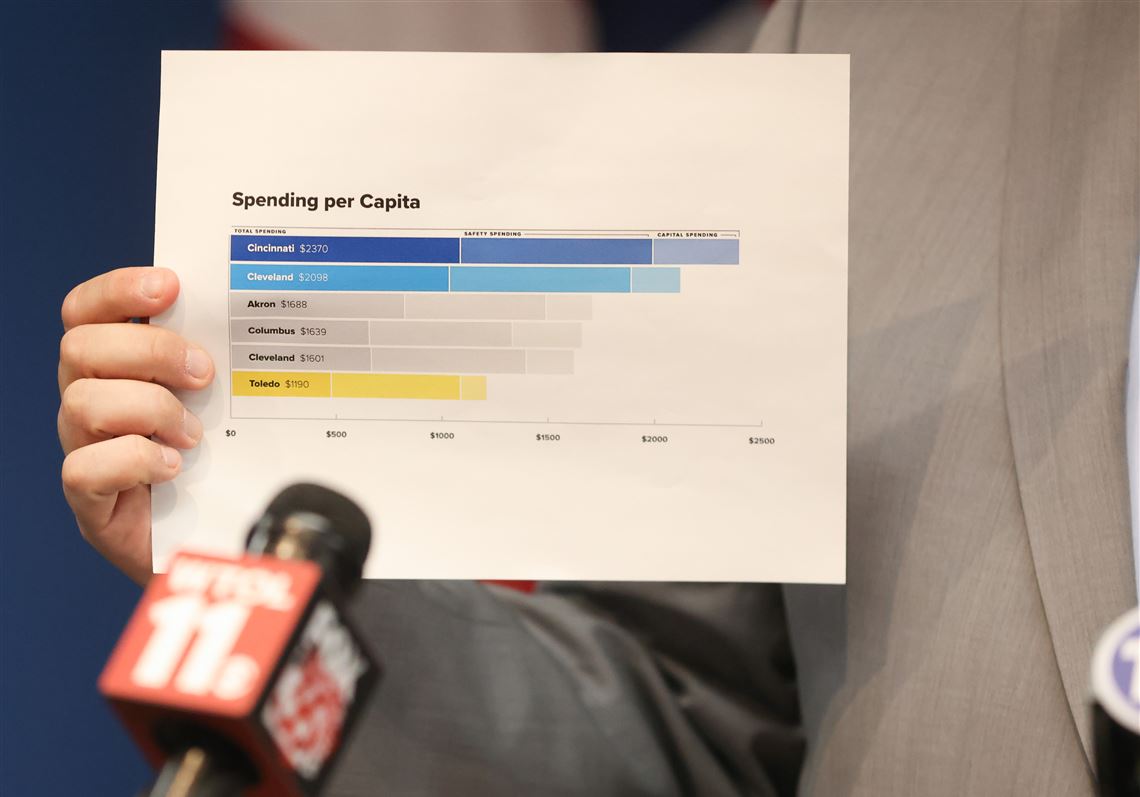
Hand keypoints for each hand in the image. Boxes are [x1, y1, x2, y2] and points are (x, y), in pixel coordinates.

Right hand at [57, 267, 213, 583]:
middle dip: (149, 351)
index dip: (117, 290)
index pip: (87, 311)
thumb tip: (249, 316)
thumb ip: (218, 362)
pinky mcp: (91, 502)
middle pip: (81, 347)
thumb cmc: (225, 461)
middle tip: (204, 374)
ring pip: (82, 403)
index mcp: (117, 368)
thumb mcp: (225, 402)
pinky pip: (84, 468)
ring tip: (194, 434)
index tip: (170, 286)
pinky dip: (134, 461)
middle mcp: (90, 403)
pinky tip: (173, 468)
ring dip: (150, 410)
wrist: (222, 542)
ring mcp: (85, 451)